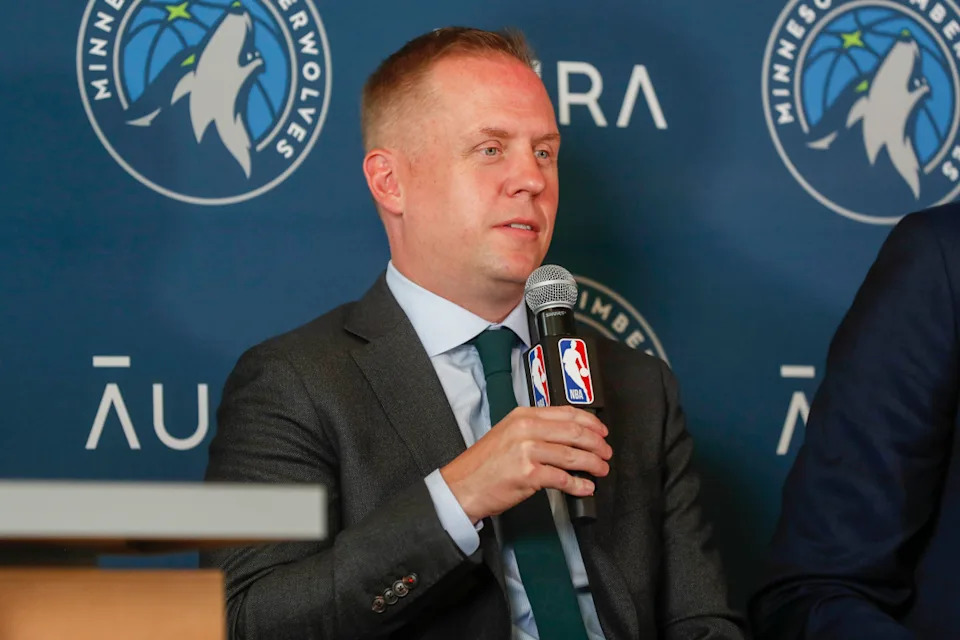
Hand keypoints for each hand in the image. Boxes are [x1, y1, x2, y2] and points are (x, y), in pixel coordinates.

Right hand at [440, 406, 611, 523]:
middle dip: (596, 444)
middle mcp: (526, 429)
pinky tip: (586, 487)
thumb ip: (535, 430)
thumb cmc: (484, 465)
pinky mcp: (528, 474)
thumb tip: (567, 436)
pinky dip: (579, 484)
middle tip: (606, 453)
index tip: (602, 432)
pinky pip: (563, 478)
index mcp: (523, 416)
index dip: (591, 422)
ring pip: (572, 454)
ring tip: (601, 470)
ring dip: (593, 464)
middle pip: (574, 432)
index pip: (566, 413)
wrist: (462, 486)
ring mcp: (527, 451)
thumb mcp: (507, 434)